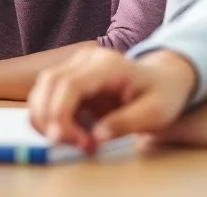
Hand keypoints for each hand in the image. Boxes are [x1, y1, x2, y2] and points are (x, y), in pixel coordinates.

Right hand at [28, 48, 197, 153]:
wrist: (165, 79)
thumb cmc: (162, 94)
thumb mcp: (155, 113)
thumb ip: (126, 123)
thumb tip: (96, 136)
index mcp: (106, 64)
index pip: (69, 83)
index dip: (60, 113)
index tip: (69, 140)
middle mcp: (85, 60)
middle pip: (48, 83)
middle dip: (51, 119)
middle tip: (78, 146)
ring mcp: (75, 66)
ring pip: (42, 89)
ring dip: (47, 120)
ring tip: (77, 142)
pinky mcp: (71, 78)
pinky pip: (48, 98)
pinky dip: (51, 119)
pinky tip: (73, 134)